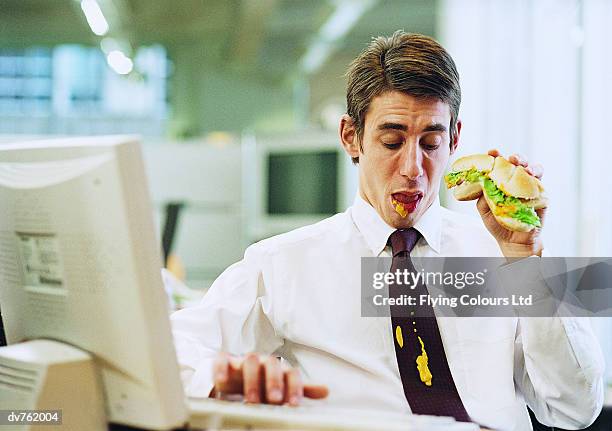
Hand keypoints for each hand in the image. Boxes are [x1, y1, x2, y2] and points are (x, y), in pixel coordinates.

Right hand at [211, 352, 328, 405]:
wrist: (234, 372)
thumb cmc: (261, 380)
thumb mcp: (281, 385)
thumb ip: (299, 388)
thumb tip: (326, 391)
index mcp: (278, 368)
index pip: (290, 373)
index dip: (294, 387)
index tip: (293, 404)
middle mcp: (262, 361)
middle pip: (271, 364)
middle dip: (274, 382)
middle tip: (275, 400)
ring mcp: (242, 360)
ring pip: (249, 361)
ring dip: (251, 380)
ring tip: (252, 400)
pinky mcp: (224, 361)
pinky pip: (221, 361)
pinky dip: (220, 370)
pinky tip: (221, 383)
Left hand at [476, 149, 545, 257]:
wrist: (512, 241)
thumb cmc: (497, 222)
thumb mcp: (483, 208)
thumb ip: (481, 195)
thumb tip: (480, 182)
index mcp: (501, 179)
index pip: (499, 164)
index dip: (495, 156)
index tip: (492, 152)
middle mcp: (516, 180)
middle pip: (518, 162)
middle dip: (516, 157)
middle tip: (511, 158)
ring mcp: (529, 186)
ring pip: (533, 169)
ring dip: (529, 166)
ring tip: (524, 167)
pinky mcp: (541, 196)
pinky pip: (541, 184)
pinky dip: (537, 179)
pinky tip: (533, 177)